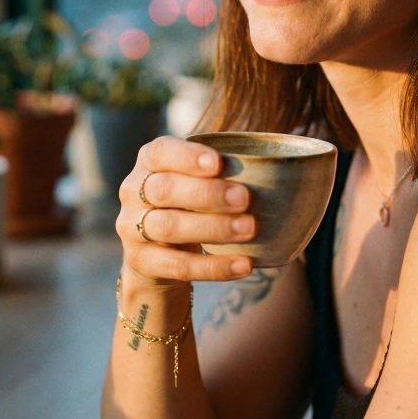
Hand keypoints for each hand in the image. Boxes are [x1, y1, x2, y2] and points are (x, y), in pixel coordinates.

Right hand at [116, 136, 255, 286]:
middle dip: (207, 194)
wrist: (157, 254)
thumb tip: (285, 165)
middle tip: (245, 198)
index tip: (219, 163)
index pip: (162, 151)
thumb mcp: (198, 180)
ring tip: (250, 229)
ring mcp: (131, 227)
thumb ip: (225, 170)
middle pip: (165, 190)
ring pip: (169, 226)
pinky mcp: (140, 261)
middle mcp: (133, 190)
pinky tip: (244, 265)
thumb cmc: (189, 202)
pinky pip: (177, 266)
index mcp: (150, 160)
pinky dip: (213, 267)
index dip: (188, 156)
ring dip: (213, 228)